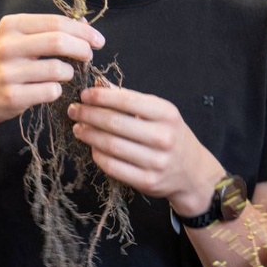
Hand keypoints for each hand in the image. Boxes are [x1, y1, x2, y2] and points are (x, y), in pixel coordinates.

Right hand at [0, 14, 103, 129]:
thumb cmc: (2, 66)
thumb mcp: (16, 40)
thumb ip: (47, 30)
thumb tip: (85, 22)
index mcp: (10, 26)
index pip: (56, 22)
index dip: (83, 31)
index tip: (97, 40)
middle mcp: (6, 46)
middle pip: (59, 41)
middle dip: (82, 49)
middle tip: (89, 56)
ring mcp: (7, 72)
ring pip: (58, 69)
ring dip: (69, 73)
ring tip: (63, 75)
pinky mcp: (12, 96)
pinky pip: (51, 91)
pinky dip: (57, 91)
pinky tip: (49, 90)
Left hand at [68, 82, 222, 213]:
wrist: (192, 172)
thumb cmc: (170, 135)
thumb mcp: (160, 113)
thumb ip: (131, 99)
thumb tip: (98, 84)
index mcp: (167, 114)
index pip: (127, 101)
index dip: (100, 97)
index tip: (84, 95)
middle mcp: (163, 137)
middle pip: (115, 123)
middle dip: (88, 115)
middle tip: (74, 111)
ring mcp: (156, 161)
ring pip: (111, 145)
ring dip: (89, 135)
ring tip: (78, 128)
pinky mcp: (147, 181)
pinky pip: (113, 167)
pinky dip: (97, 155)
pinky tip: (92, 147)